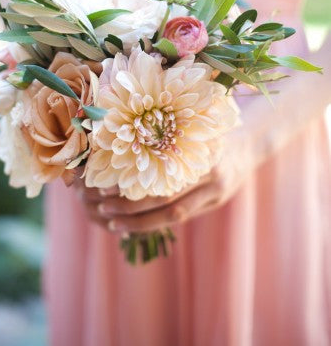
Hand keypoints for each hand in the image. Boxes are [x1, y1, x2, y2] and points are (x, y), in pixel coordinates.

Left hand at [75, 128, 251, 233]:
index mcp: (201, 154)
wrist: (250, 143)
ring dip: (141, 222)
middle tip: (102, 207)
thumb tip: (123, 145)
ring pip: (173, 214)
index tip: (104, 187)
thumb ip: (169, 138)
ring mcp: (215, 193)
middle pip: (166, 200)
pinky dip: (157, 221)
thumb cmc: (210, 130)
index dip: (132, 185)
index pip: (161, 176)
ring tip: (113, 223)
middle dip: (131, 207)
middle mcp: (210, 177)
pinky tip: (135, 225)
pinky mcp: (215, 202)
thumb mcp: (193, 127)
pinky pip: (183, 217)